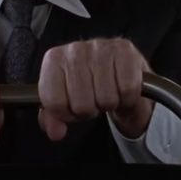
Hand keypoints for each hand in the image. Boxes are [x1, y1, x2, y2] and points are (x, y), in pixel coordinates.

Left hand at [37, 38, 152, 140]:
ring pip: (106, 98)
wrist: (116, 67)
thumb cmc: (86, 84)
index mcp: (53, 60)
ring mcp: (100, 47)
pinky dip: (127, 97)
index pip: (54, 103)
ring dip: (109, 104)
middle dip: (89, 110)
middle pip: (81, 104)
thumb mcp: (64, 100)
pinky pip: (127, 89)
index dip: (66, 114)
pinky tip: (121, 88)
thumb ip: (53, 118)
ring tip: (106, 92)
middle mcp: (74, 50)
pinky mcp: (124, 49)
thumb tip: (55, 132)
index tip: (72, 107)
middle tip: (93, 99)